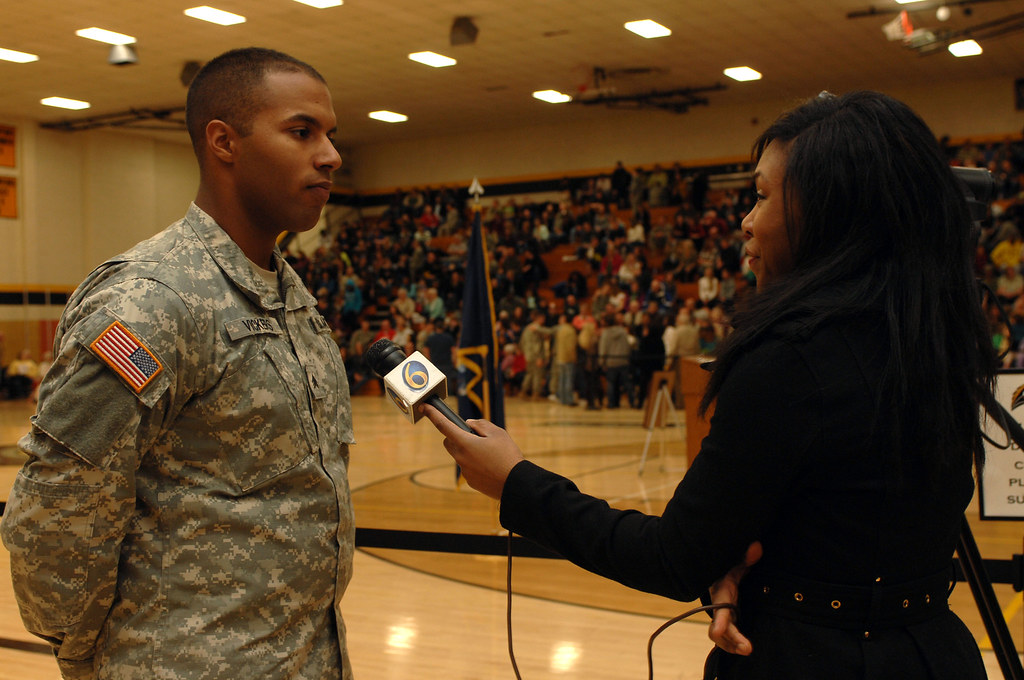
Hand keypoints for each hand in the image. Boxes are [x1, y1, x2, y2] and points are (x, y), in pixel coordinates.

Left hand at [420, 404, 524, 499]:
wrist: (516, 484)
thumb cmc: (507, 456)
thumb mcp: (498, 433)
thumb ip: (481, 424)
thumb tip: (469, 424)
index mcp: (465, 443)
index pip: (443, 425)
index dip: (433, 414)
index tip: (424, 407)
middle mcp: (460, 457)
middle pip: (449, 442)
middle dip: (456, 436)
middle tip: (475, 436)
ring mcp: (464, 471)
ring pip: (460, 455)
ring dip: (468, 450)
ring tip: (490, 453)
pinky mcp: (470, 481)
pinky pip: (468, 467)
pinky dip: (475, 463)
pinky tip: (491, 466)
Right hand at [708, 541, 761, 655]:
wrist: (717, 574)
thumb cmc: (727, 568)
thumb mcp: (736, 562)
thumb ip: (746, 557)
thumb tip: (757, 547)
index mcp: (721, 592)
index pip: (719, 608)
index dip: (719, 621)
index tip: (719, 631)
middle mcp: (719, 607)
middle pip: (720, 627)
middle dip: (731, 639)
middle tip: (747, 648)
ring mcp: (722, 616)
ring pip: (722, 636)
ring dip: (732, 645)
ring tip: (747, 650)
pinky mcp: (727, 621)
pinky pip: (727, 637)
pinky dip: (733, 644)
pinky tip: (744, 649)